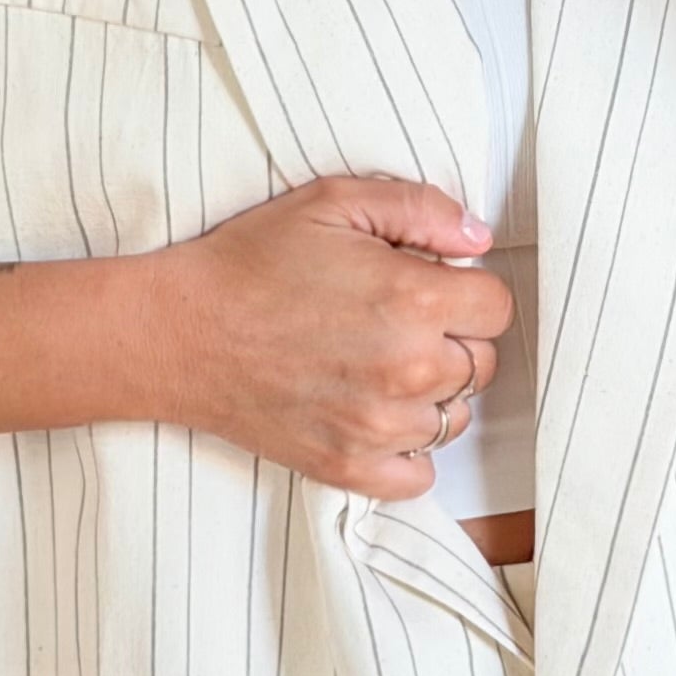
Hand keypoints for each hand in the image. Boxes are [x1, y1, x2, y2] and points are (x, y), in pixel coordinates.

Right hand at [153, 174, 511, 499]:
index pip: (497, 307)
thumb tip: (478, 237)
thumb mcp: (333, 202)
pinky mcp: (349, 467)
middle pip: (482, 362)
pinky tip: (376, 413)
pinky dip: (408, 449)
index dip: (466, 290)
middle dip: (451, 337)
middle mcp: (407, 369)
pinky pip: (420, 473)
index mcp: (412, 299)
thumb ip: (420, 209)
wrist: (179, 332)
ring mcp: (380, 426)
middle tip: (395, 320)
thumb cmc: (250, 264)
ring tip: (377, 364)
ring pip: (455, 417)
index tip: (429, 285)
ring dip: (432, 392)